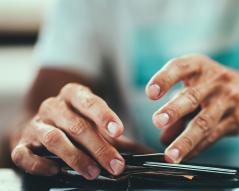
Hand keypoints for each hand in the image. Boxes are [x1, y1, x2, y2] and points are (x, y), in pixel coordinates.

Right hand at [11, 83, 125, 179]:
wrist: (43, 125)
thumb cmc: (76, 124)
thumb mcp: (97, 124)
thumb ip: (120, 138)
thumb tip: (150, 153)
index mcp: (73, 95)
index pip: (89, 101)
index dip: (104, 116)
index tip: (119, 131)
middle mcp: (53, 107)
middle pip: (76, 125)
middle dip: (98, 147)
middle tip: (116, 165)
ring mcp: (36, 124)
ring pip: (53, 139)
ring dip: (75, 157)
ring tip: (94, 172)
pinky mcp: (22, 143)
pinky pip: (25, 154)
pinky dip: (40, 164)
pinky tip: (56, 170)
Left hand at [146, 54, 238, 162]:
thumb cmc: (214, 86)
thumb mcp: (196, 85)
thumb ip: (177, 106)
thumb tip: (163, 136)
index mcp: (199, 67)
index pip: (180, 68)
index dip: (164, 79)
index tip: (150, 93)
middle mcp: (214, 81)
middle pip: (192, 96)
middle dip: (174, 109)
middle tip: (158, 121)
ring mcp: (227, 100)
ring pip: (204, 121)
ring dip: (186, 139)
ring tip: (171, 154)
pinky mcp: (236, 119)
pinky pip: (213, 136)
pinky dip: (197, 148)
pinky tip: (185, 156)